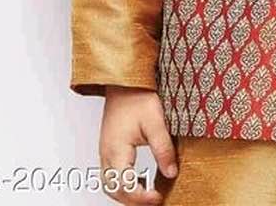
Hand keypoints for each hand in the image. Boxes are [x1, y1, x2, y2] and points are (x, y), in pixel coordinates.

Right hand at [98, 86, 177, 203]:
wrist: (125, 81)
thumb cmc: (138, 96)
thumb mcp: (156, 121)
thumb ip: (163, 148)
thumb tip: (171, 173)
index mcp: (116, 150)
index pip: (124, 186)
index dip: (141, 197)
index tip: (158, 197)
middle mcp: (106, 153)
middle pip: (113, 190)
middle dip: (132, 200)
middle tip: (154, 200)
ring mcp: (105, 150)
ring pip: (109, 184)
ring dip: (126, 193)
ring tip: (147, 193)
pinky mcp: (108, 146)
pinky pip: (110, 173)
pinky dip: (123, 183)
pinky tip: (139, 180)